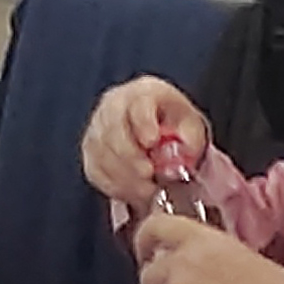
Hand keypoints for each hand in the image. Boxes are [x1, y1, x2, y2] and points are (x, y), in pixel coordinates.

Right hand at [81, 76, 211, 210]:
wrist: (163, 134)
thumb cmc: (176, 127)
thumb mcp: (193, 128)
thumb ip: (188, 142)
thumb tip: (174, 159)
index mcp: (144, 92)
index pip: (138, 103)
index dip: (143, 123)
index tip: (151, 142)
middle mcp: (114, 104)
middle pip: (112, 129)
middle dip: (130, 157)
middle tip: (149, 174)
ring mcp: (98, 126)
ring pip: (100, 151)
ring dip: (124, 176)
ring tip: (147, 189)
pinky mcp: (90, 150)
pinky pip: (94, 169)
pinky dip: (113, 184)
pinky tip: (133, 191)